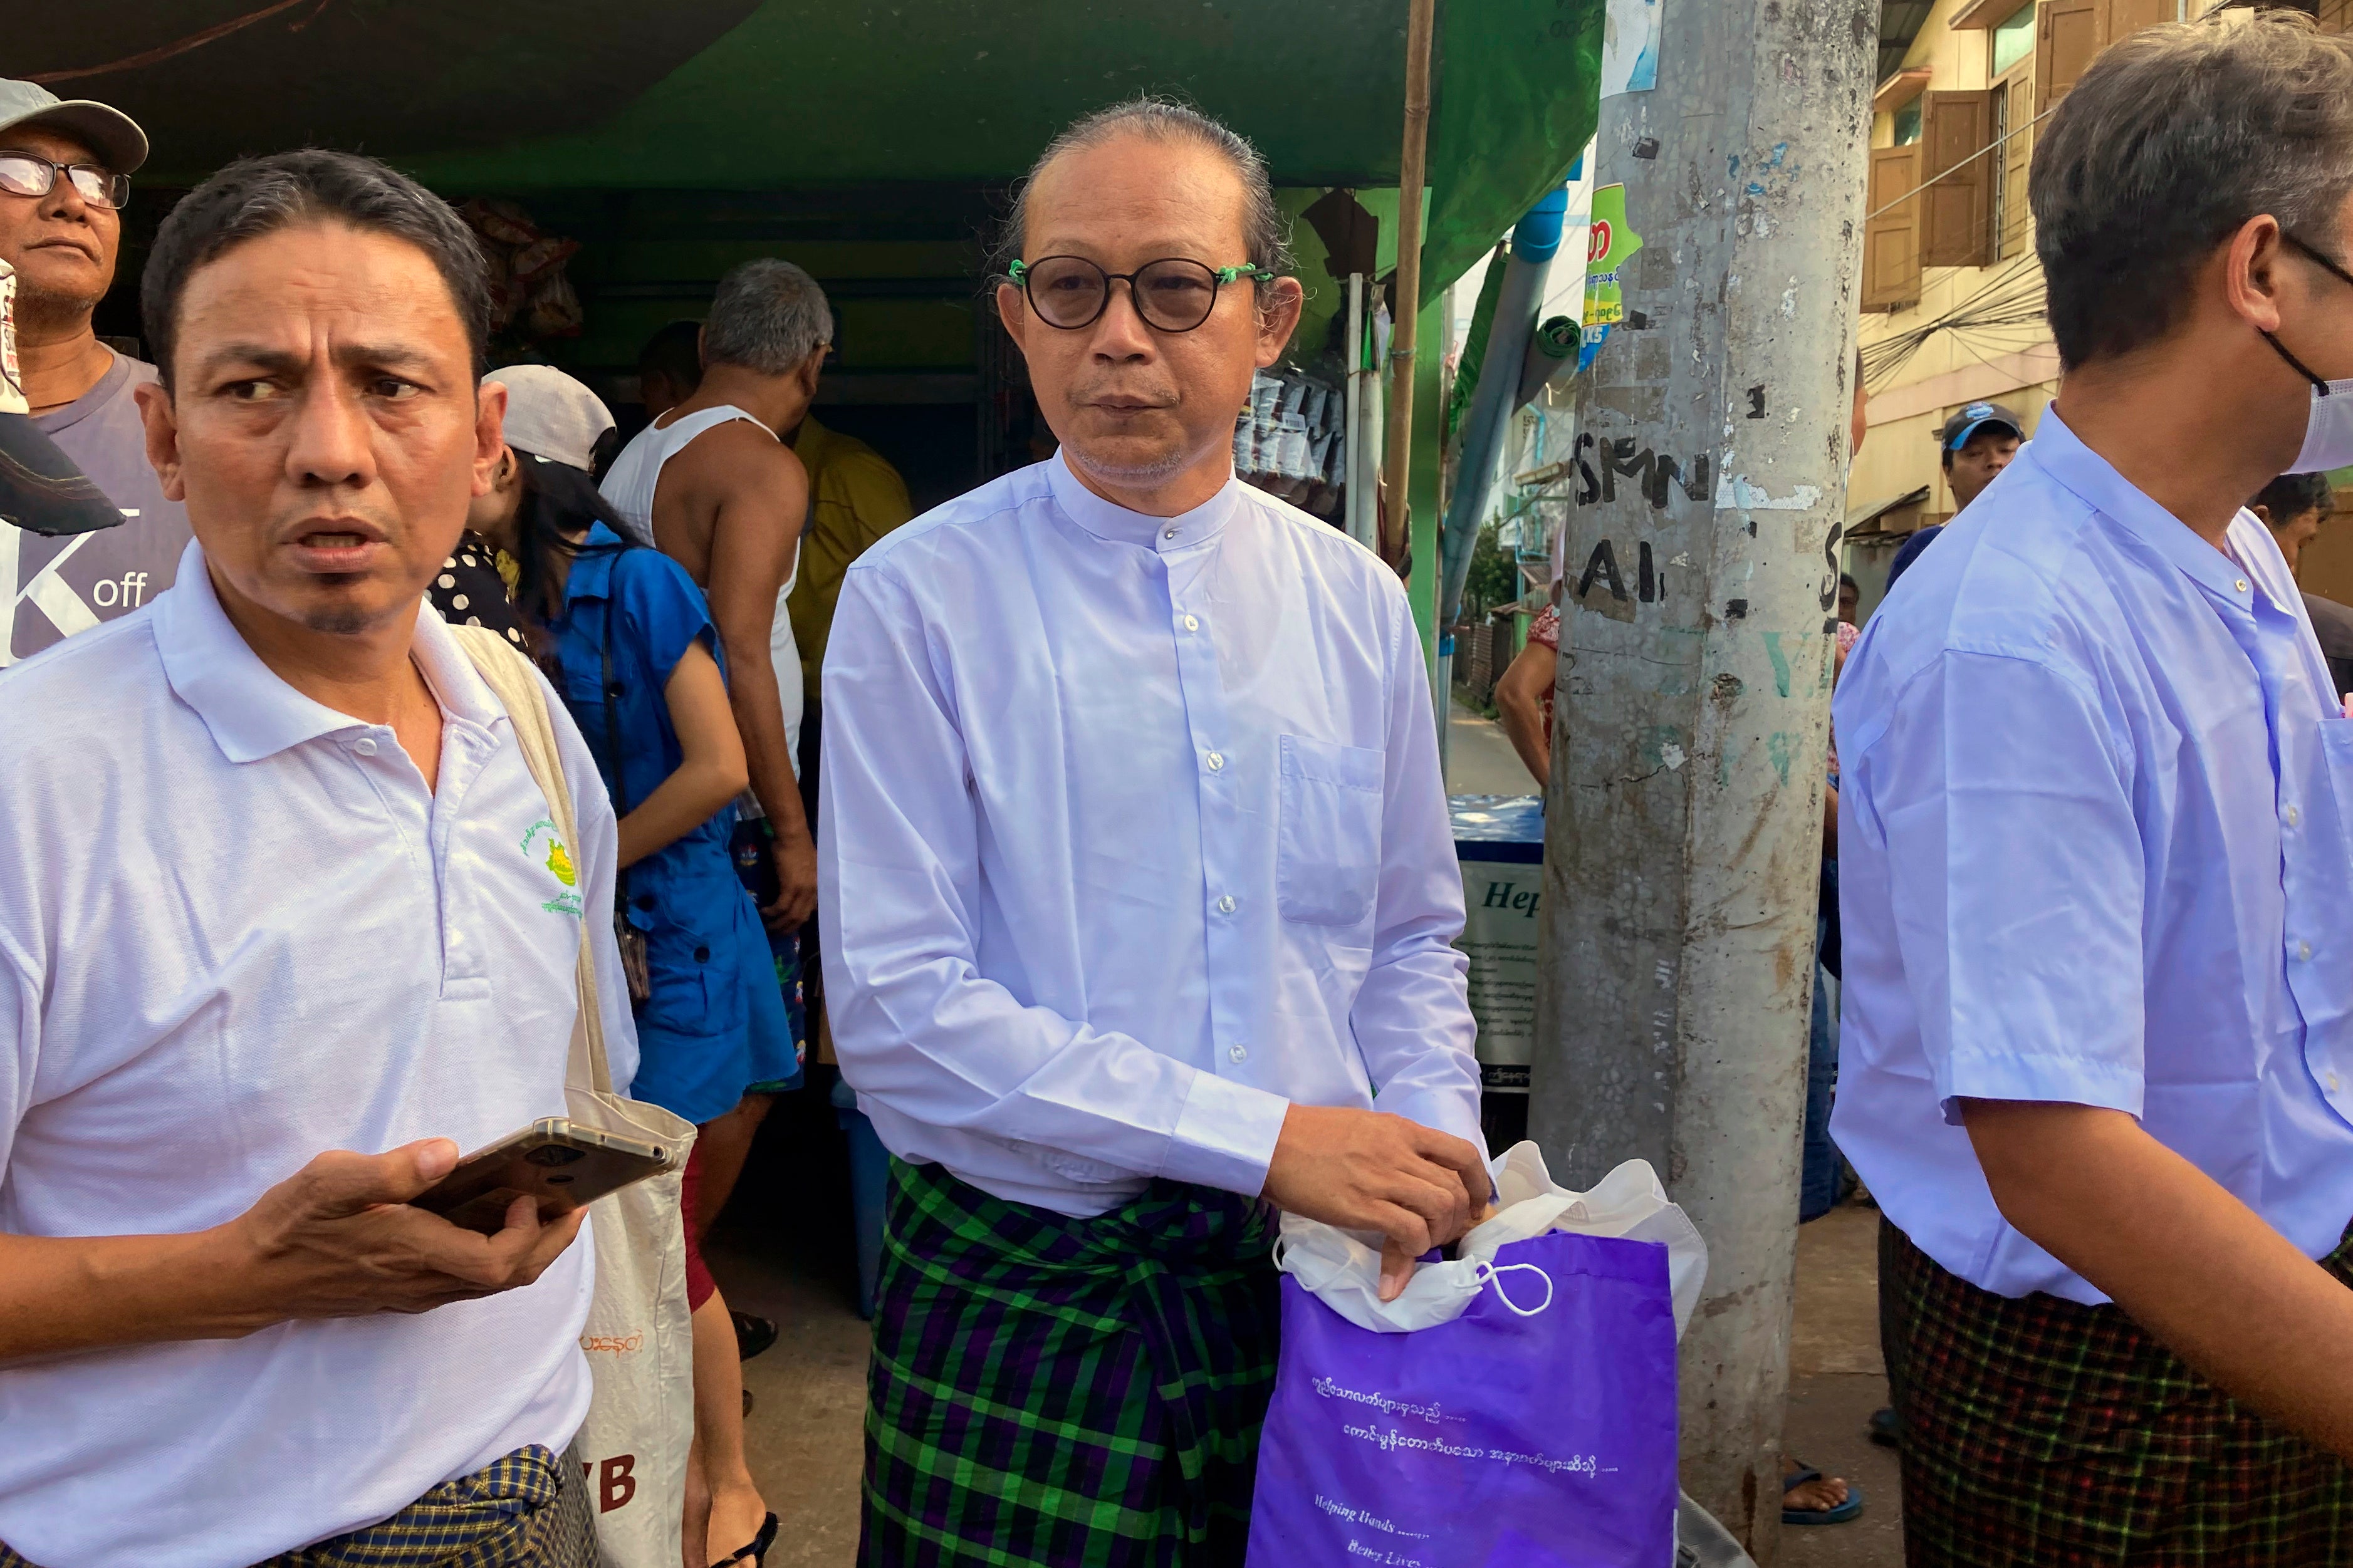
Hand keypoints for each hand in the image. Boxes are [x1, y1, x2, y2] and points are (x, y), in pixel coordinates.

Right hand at [226, 1139, 586, 1322]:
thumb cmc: (288, 1224)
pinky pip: (467, 1282)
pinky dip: (496, 1257)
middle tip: (575, 1205)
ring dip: (527, 1252)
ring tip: (549, 1211)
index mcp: (411, 1252)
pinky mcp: (402, 1294)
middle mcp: (420, 1282)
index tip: (534, 1195)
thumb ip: (390, 1170)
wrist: (248, 1279)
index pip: (497, 1262)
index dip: (531, 1235)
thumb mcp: (329, 1182)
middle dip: (549, 1244)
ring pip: (490, 1284)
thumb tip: (449, 1153)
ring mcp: (412, 1293)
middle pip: (507, 1278)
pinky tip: (496, 1225)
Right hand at [763, 823, 817, 930]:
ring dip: (779, 924)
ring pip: (792, 915)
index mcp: (818, 885)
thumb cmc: (797, 846)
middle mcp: (813, 890)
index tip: (790, 925)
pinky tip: (764, 913)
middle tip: (777, 933)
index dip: (800, 919)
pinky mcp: (791, 886)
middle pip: (802, 917)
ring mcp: (803, 889)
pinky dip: (772, 912)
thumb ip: (803, 878)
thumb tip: (793, 885)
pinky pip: (781, 907)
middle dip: (789, 928)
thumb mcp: (806, 865)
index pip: (812, 909)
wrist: (793, 835)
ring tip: (768, 927)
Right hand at [1260, 1105, 1493, 1301]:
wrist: (1270, 1141)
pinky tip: (1400, 1259)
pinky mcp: (1364, 1205)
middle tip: (1437, 1234)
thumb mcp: (1363, 1128)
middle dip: (1457, 1220)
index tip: (1472, 1205)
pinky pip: (1410, 1232)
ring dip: (1437, 1236)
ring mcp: (1383, 1178)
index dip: (1477, 1185)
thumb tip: (1408, 1174)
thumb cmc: (1308, 1134)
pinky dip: (1413, 1251)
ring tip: (1418, 1245)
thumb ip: (1391, 1147)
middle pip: (1456, 1189)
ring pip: (1441, 1209)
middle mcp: (1400, 1151)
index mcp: (1402, 1130)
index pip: (1462, 1153)